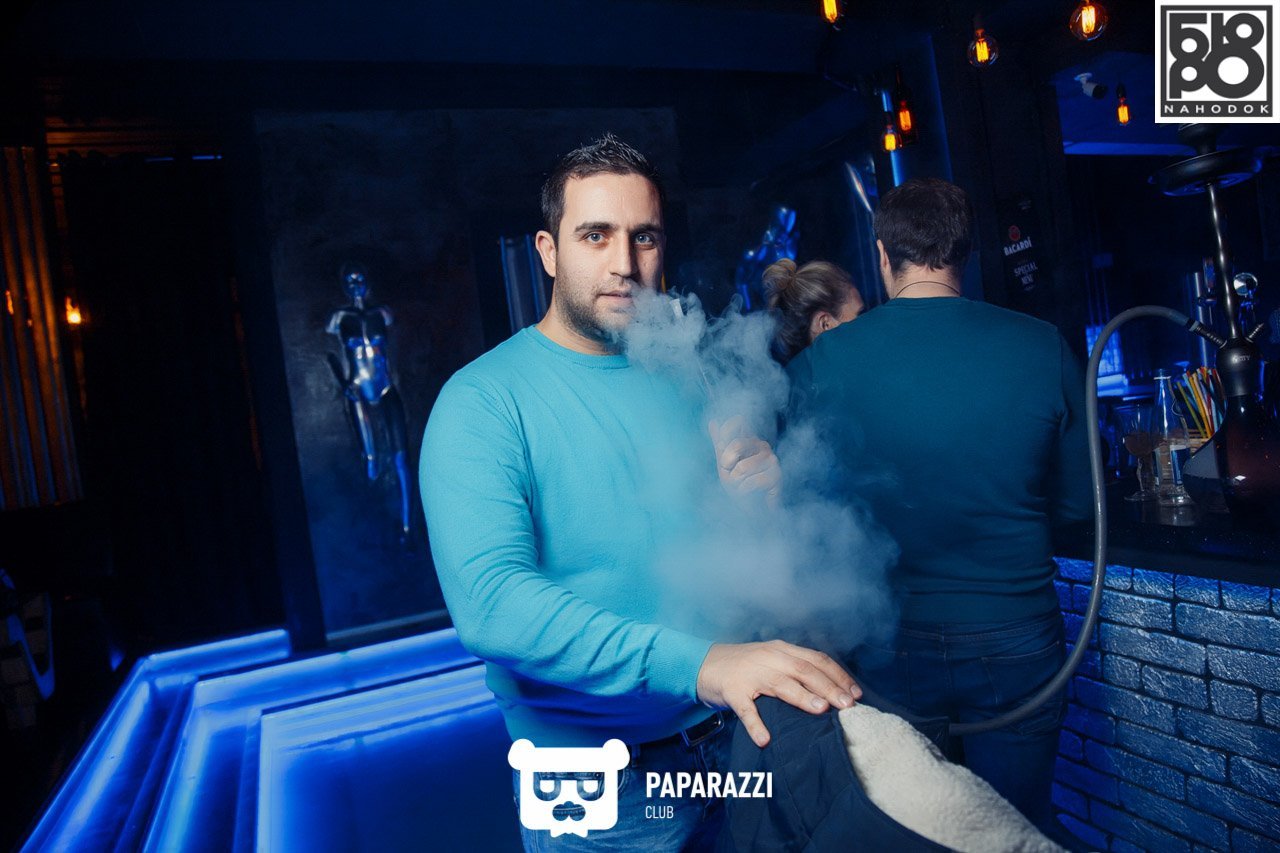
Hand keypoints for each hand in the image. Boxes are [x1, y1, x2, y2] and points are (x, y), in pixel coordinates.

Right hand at [695, 640, 861, 747]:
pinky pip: (745, 709)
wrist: (702, 664)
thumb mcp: (772, 661)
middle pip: (804, 670)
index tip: (856, 693)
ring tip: (821, 711)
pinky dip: (755, 724)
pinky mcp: (731, 691)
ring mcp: (749, 673)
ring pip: (780, 684)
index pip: (817, 659)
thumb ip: (796, 671)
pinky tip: (764, 739)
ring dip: (802, 697)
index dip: (838, 675)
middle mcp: (768, 657)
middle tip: (848, 705)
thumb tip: (831, 693)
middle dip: (829, 687)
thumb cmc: (744, 667)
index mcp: (782, 650)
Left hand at [709, 417, 780, 505]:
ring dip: (736, 483)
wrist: (753, 511)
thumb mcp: (725, 465)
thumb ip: (720, 444)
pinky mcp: (777, 475)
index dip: (726, 432)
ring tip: (742, 487)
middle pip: (737, 444)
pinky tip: (750, 493)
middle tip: (731, 476)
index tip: (722, 449)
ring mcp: (771, 459)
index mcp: (749, 439)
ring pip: (742, 468)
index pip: (739, 420)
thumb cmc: (740, 486)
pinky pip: (751, 482)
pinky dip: (744, 491)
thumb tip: (713, 421)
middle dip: (727, 465)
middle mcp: (762, 445)